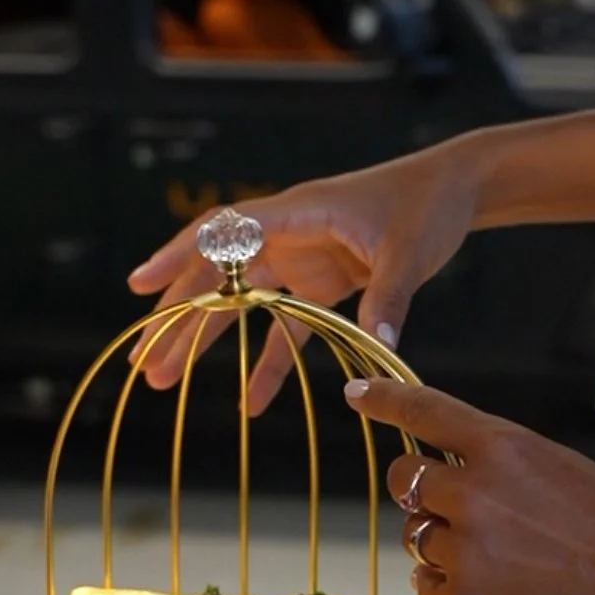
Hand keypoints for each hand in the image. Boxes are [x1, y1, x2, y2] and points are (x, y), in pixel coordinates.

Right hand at [127, 143, 477, 407]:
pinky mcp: (321, 284)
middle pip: (218, 276)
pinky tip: (252, 402)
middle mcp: (289, 236)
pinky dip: (269, 363)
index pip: (225, 232)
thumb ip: (389, 297)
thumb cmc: (427, 204)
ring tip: (164, 377)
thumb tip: (379, 342)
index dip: (180, 256)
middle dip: (178, 316)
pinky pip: (286, 329)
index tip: (140, 283)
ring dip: (205, 342)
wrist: (454, 191)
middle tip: (142, 358)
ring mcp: (301, 261)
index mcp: (299, 213)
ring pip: (240, 305)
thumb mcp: (410, 251)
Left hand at [343, 375, 594, 594]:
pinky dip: (447, 586)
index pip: (425, 412)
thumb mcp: (563, 469)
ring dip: (444, 544)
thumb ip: (505, 468)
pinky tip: (493, 589)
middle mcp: (472, 492)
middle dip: (422, 491)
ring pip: (418, 537)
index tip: (357, 395)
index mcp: (503, 447)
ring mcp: (464, 549)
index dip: (385, 402)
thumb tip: (464, 481)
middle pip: (405, 481)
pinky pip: (427, 585)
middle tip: (459, 511)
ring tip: (502, 561)